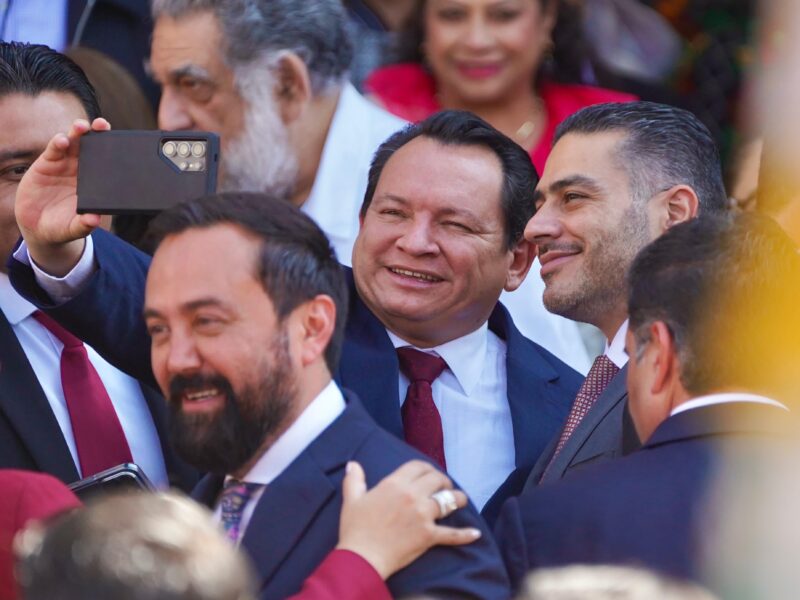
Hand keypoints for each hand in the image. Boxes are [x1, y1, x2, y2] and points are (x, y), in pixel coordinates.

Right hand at [15, 118, 109, 275]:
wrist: (38, 227)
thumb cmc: (63, 226)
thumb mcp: (73, 228)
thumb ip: (83, 225)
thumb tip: (94, 220)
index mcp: (95, 182)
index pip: (107, 162)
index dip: (114, 150)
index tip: (122, 143)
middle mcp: (82, 169)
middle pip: (92, 146)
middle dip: (98, 132)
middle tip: (103, 125)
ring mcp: (64, 164)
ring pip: (74, 142)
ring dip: (78, 132)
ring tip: (82, 128)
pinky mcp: (46, 163)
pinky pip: (54, 150)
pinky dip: (58, 143)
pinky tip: (63, 141)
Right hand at [336, 460, 479, 578]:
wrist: (362, 557)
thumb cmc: (355, 529)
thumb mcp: (352, 500)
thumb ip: (354, 479)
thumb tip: (353, 464)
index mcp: (394, 484)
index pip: (418, 466)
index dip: (426, 467)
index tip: (428, 473)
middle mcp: (412, 496)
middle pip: (437, 479)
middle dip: (443, 480)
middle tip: (444, 486)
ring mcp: (423, 516)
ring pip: (449, 501)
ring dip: (457, 499)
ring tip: (461, 500)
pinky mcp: (429, 535)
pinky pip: (452, 534)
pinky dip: (465, 534)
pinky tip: (475, 533)